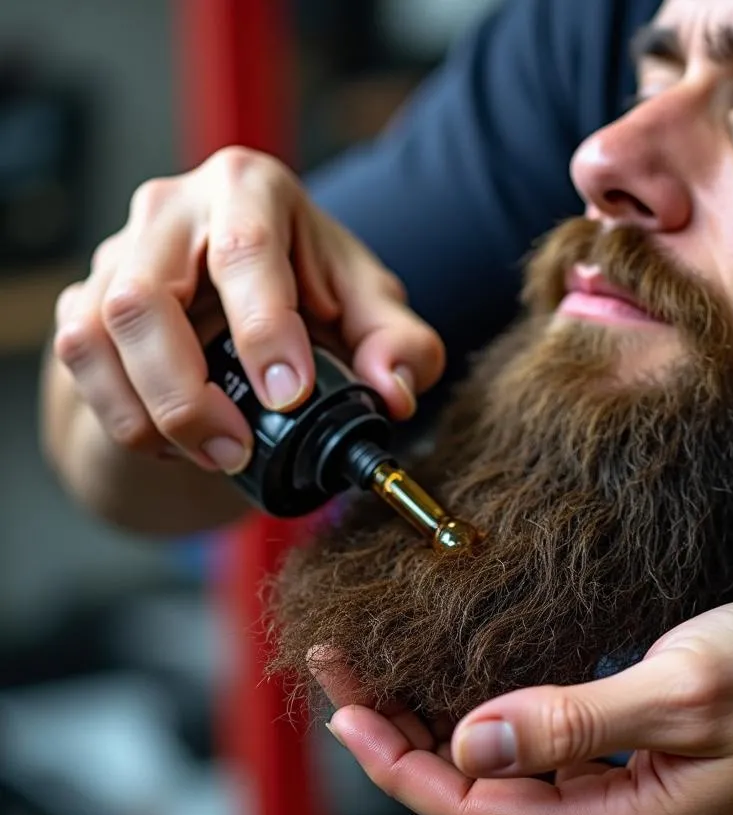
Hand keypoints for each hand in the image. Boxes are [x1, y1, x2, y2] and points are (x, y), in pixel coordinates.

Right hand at [52, 146, 444, 473]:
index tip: (288, 396)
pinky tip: (171, 440)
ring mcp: (120, 250)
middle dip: (188, 392)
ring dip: (150, 413)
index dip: (263, 328)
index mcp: (251, 191)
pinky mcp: (88, 295)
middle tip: (237, 451)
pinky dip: (121, 414)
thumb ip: (401, 346)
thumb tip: (396, 391)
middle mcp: (173, 210)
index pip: (245, 248)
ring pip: (99, 334)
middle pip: (147, 296)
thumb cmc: (313, 294)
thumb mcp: (370, 311)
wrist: (241, 303)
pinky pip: (79, 358)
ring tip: (212, 455)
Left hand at [325, 599, 732, 814]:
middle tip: (346, 673)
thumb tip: (473, 739)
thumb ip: (575, 720)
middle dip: (399, 738)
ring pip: (500, 775)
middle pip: (474, 794)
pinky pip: (536, 755)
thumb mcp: (683, 689)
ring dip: (436, 728)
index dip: (398, 762)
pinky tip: (462, 687)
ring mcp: (620, 800)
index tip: (346, 704)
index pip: (474, 808)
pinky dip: (487, 721)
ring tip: (381, 676)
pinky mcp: (630, 769)